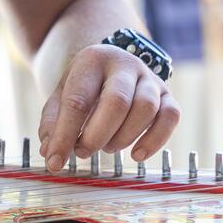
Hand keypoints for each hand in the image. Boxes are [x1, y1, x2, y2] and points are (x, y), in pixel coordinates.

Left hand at [38, 44, 180, 171]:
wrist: (109, 68)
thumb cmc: (82, 88)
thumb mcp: (59, 99)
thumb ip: (52, 126)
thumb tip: (51, 153)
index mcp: (91, 61)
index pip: (77, 101)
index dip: (65, 135)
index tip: (56, 162)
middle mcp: (125, 64)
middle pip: (117, 101)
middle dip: (97, 135)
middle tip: (83, 151)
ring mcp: (149, 78)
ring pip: (146, 109)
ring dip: (123, 138)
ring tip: (107, 147)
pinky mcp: (167, 94)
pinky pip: (171, 116)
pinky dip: (155, 140)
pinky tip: (136, 155)